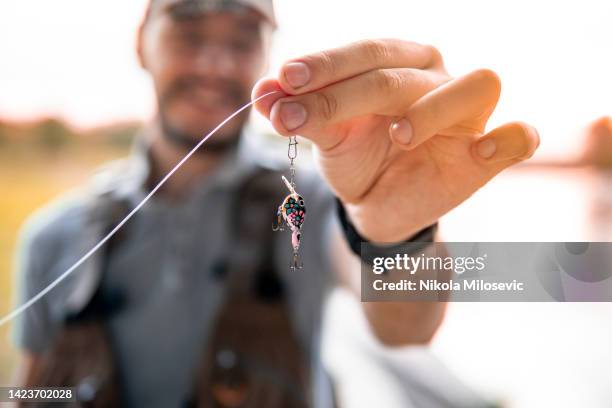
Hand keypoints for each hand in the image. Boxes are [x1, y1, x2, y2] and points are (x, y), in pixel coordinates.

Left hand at [253, 39, 539, 241]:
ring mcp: (467, 114)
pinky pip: (519, 136)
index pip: (367, 51)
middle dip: (344, 94)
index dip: (326, 64)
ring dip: (432, 106)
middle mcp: (436, 77)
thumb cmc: (355, 157)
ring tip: (396, 133)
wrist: (378, 203)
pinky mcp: (486, 152)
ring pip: (475, 84)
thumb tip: (260, 92)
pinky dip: (510, 138)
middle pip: (401, 71)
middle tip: (297, 115)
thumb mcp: (324, 137)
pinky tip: (482, 150)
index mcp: (398, 62)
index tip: (283, 81)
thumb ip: (299, 114)